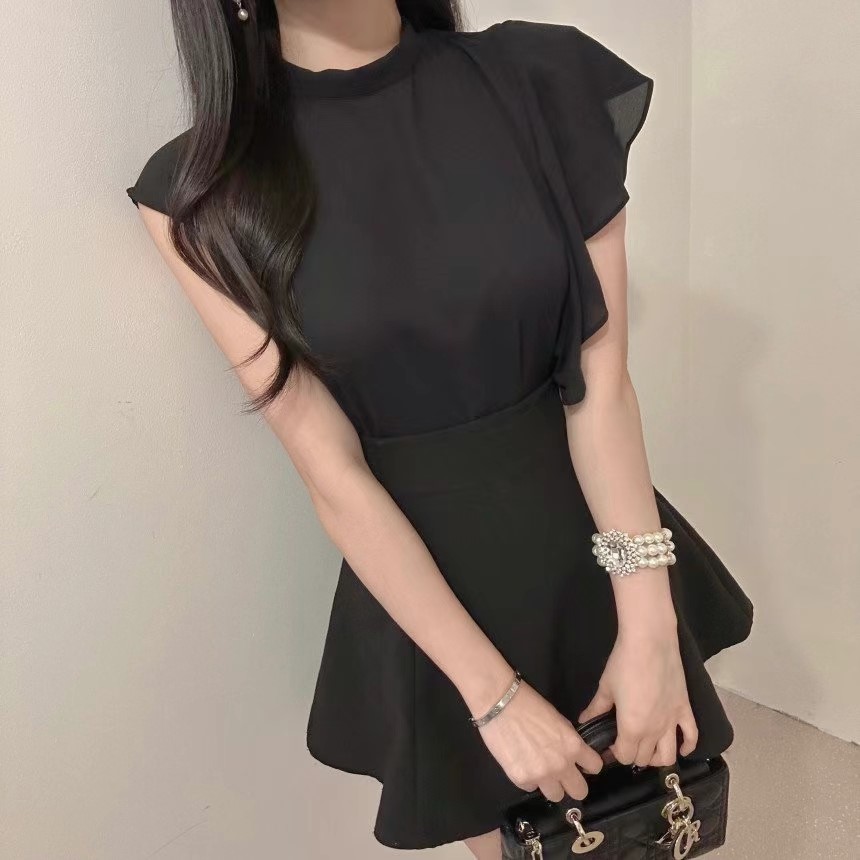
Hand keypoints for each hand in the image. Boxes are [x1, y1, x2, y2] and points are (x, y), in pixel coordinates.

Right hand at [476, 680, 603, 802]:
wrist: (499, 703)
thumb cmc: (529, 705)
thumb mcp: (559, 721)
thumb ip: (569, 742)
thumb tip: (574, 756)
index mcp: (573, 746)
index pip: (595, 767)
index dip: (588, 765)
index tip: (580, 763)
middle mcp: (561, 765)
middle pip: (580, 792)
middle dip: (572, 783)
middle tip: (561, 773)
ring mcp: (541, 775)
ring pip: (556, 796)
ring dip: (550, 785)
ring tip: (539, 769)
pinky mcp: (520, 779)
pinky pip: (531, 788)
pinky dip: (528, 779)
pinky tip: (521, 762)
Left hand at [578, 624, 698, 767]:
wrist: (650, 642)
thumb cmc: (624, 663)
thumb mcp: (606, 687)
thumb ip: (596, 707)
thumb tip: (584, 720)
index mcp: (632, 727)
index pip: (625, 757)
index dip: (615, 754)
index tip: (609, 745)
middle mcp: (654, 731)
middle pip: (644, 759)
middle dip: (632, 755)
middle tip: (625, 742)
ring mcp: (672, 721)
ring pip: (668, 756)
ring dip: (657, 759)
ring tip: (648, 748)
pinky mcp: (685, 709)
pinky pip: (692, 736)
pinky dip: (687, 747)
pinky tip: (680, 748)